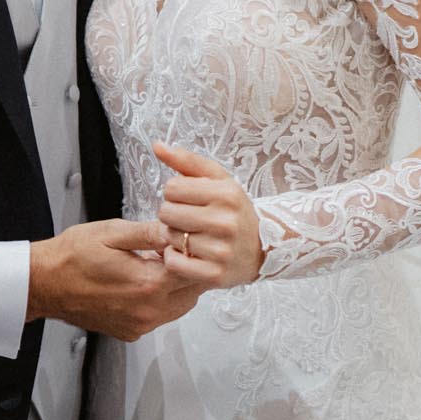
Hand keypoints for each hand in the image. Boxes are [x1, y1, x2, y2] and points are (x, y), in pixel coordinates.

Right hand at [27, 218, 201, 341]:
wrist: (44, 284)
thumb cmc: (72, 256)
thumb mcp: (112, 232)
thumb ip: (149, 233)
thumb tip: (176, 230)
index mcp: (147, 283)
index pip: (194, 269)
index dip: (193, 250)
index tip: (186, 237)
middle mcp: (147, 310)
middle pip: (193, 291)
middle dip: (192, 269)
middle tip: (177, 249)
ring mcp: (139, 325)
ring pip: (180, 307)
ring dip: (179, 286)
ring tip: (160, 263)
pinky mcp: (130, 332)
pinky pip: (161, 317)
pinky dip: (163, 300)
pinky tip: (146, 281)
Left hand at [154, 141, 262, 289]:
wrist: (264, 247)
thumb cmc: (234, 209)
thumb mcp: (218, 179)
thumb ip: (186, 161)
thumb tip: (156, 145)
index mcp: (226, 193)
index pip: (172, 188)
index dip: (174, 194)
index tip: (187, 200)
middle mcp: (225, 221)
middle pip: (166, 213)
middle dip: (171, 215)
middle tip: (186, 219)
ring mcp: (221, 250)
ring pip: (169, 238)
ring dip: (174, 237)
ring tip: (190, 236)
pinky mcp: (215, 274)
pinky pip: (174, 263)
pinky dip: (174, 258)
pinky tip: (188, 253)